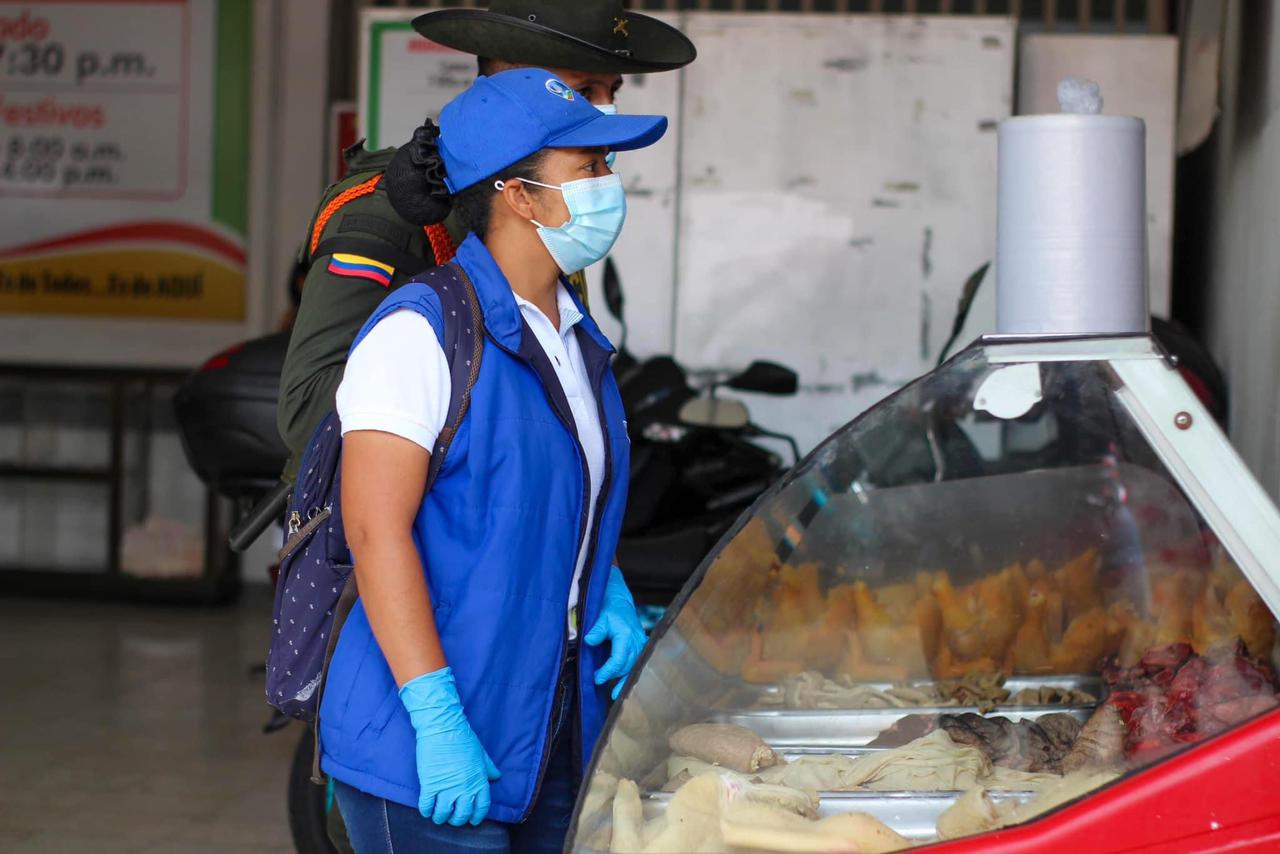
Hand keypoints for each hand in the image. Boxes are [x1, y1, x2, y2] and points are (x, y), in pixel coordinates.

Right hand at [399, 667, 500, 825]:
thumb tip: (496, 776)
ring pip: (444, 814)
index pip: (481, 807)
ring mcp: (447, 787)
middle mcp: (465, 787)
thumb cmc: (463, 738)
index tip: (472, 820)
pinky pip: (427, 805)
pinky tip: (426, 810)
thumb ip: (489, 767)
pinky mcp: (430, 784)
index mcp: (479, 780)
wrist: (443, 727)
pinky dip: (426, 811)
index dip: (476, 816)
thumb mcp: (480, 753)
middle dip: (457, 819)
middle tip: (452, 818)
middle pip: (462, 814)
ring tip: (438, 816)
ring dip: (441, 818)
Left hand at [584, 566, 646, 699]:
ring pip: (633, 666)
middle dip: (613, 676)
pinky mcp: (641, 647)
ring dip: (625, 679)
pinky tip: (626, 687)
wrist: (620, 601)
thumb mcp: (599, 617)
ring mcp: (641, 645)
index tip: (596, 678)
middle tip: (597, 681)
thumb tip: (588, 641)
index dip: (607, 672)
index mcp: (626, 636)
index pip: (618, 660)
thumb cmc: (609, 609)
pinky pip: (638, 664)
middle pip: (626, 666)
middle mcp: (637, 642)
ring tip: (616, 695)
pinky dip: (632, 675)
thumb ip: (595, 630)